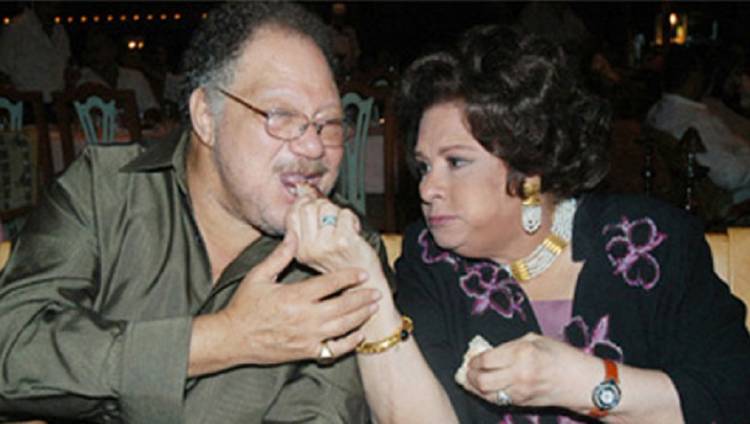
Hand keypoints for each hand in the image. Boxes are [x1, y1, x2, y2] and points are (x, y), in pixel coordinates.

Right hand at [217, 234, 381, 365]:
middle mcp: (305, 317)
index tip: (362, 273)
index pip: (330, 284)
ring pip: (343, 327)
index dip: (349, 277)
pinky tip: (358, 334)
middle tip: (376, 291)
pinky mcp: (306, 352)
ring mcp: (307, 337)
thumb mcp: (258, 276)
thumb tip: (294, 235)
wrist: (232, 338)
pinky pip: (334, 350)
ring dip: (361, 316)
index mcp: (294, 296)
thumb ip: (279, 256)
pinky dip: (349, 343)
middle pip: (343, 306)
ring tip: (373, 307)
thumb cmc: (244, 306)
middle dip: (362, 297)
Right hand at [286, 185, 380, 275]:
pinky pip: (345, 214)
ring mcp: (325, 245)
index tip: (313, 202)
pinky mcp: (343, 242)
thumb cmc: (341, 265)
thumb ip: (306, 228)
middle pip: (309, 207)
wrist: (363, 285)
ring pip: (327, 208)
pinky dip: (352, 219)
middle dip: (324, 207)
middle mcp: (309, 249)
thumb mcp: (314, 252)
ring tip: (344, 229)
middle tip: (333, 219)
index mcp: (299, 251)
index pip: (293, 214)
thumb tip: (303, 197)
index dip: (304, 202)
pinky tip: (354, 233)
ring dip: (339, 214)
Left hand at [463, 333, 599, 411]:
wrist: (583, 382)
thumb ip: (511, 345)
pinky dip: (488, 394)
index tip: (472, 358)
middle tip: (468, 370)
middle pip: (482, 381)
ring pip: (488, 395)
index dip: (474, 360)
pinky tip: (486, 388)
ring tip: (473, 380)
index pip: (486, 360)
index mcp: (522, 353)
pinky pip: (499, 400)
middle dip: (470, 376)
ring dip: (476, 388)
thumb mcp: (536, 340)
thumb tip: (490, 351)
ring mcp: (521, 392)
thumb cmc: (563, 357)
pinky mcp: (523, 403)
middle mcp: (519, 374)